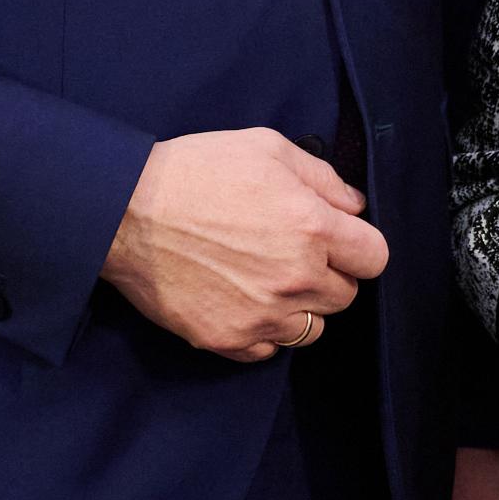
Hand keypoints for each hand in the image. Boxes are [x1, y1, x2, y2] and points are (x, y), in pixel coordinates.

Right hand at [102, 127, 387, 359]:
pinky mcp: (225, 339)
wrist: (123, 210)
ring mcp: (260, 314)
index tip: (340, 240)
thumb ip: (323, 178)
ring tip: (268, 280)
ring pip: (311, 329)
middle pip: (345, 297)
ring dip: (300, 308)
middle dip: (330, 276)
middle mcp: (295, 278)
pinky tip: (243, 302)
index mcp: (313, 228)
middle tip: (295, 255)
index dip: (360, 247)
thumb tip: (355, 205)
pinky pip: (268, 351)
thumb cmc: (195, 171)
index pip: (375, 258)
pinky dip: (264, 332)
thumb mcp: (268, 148)